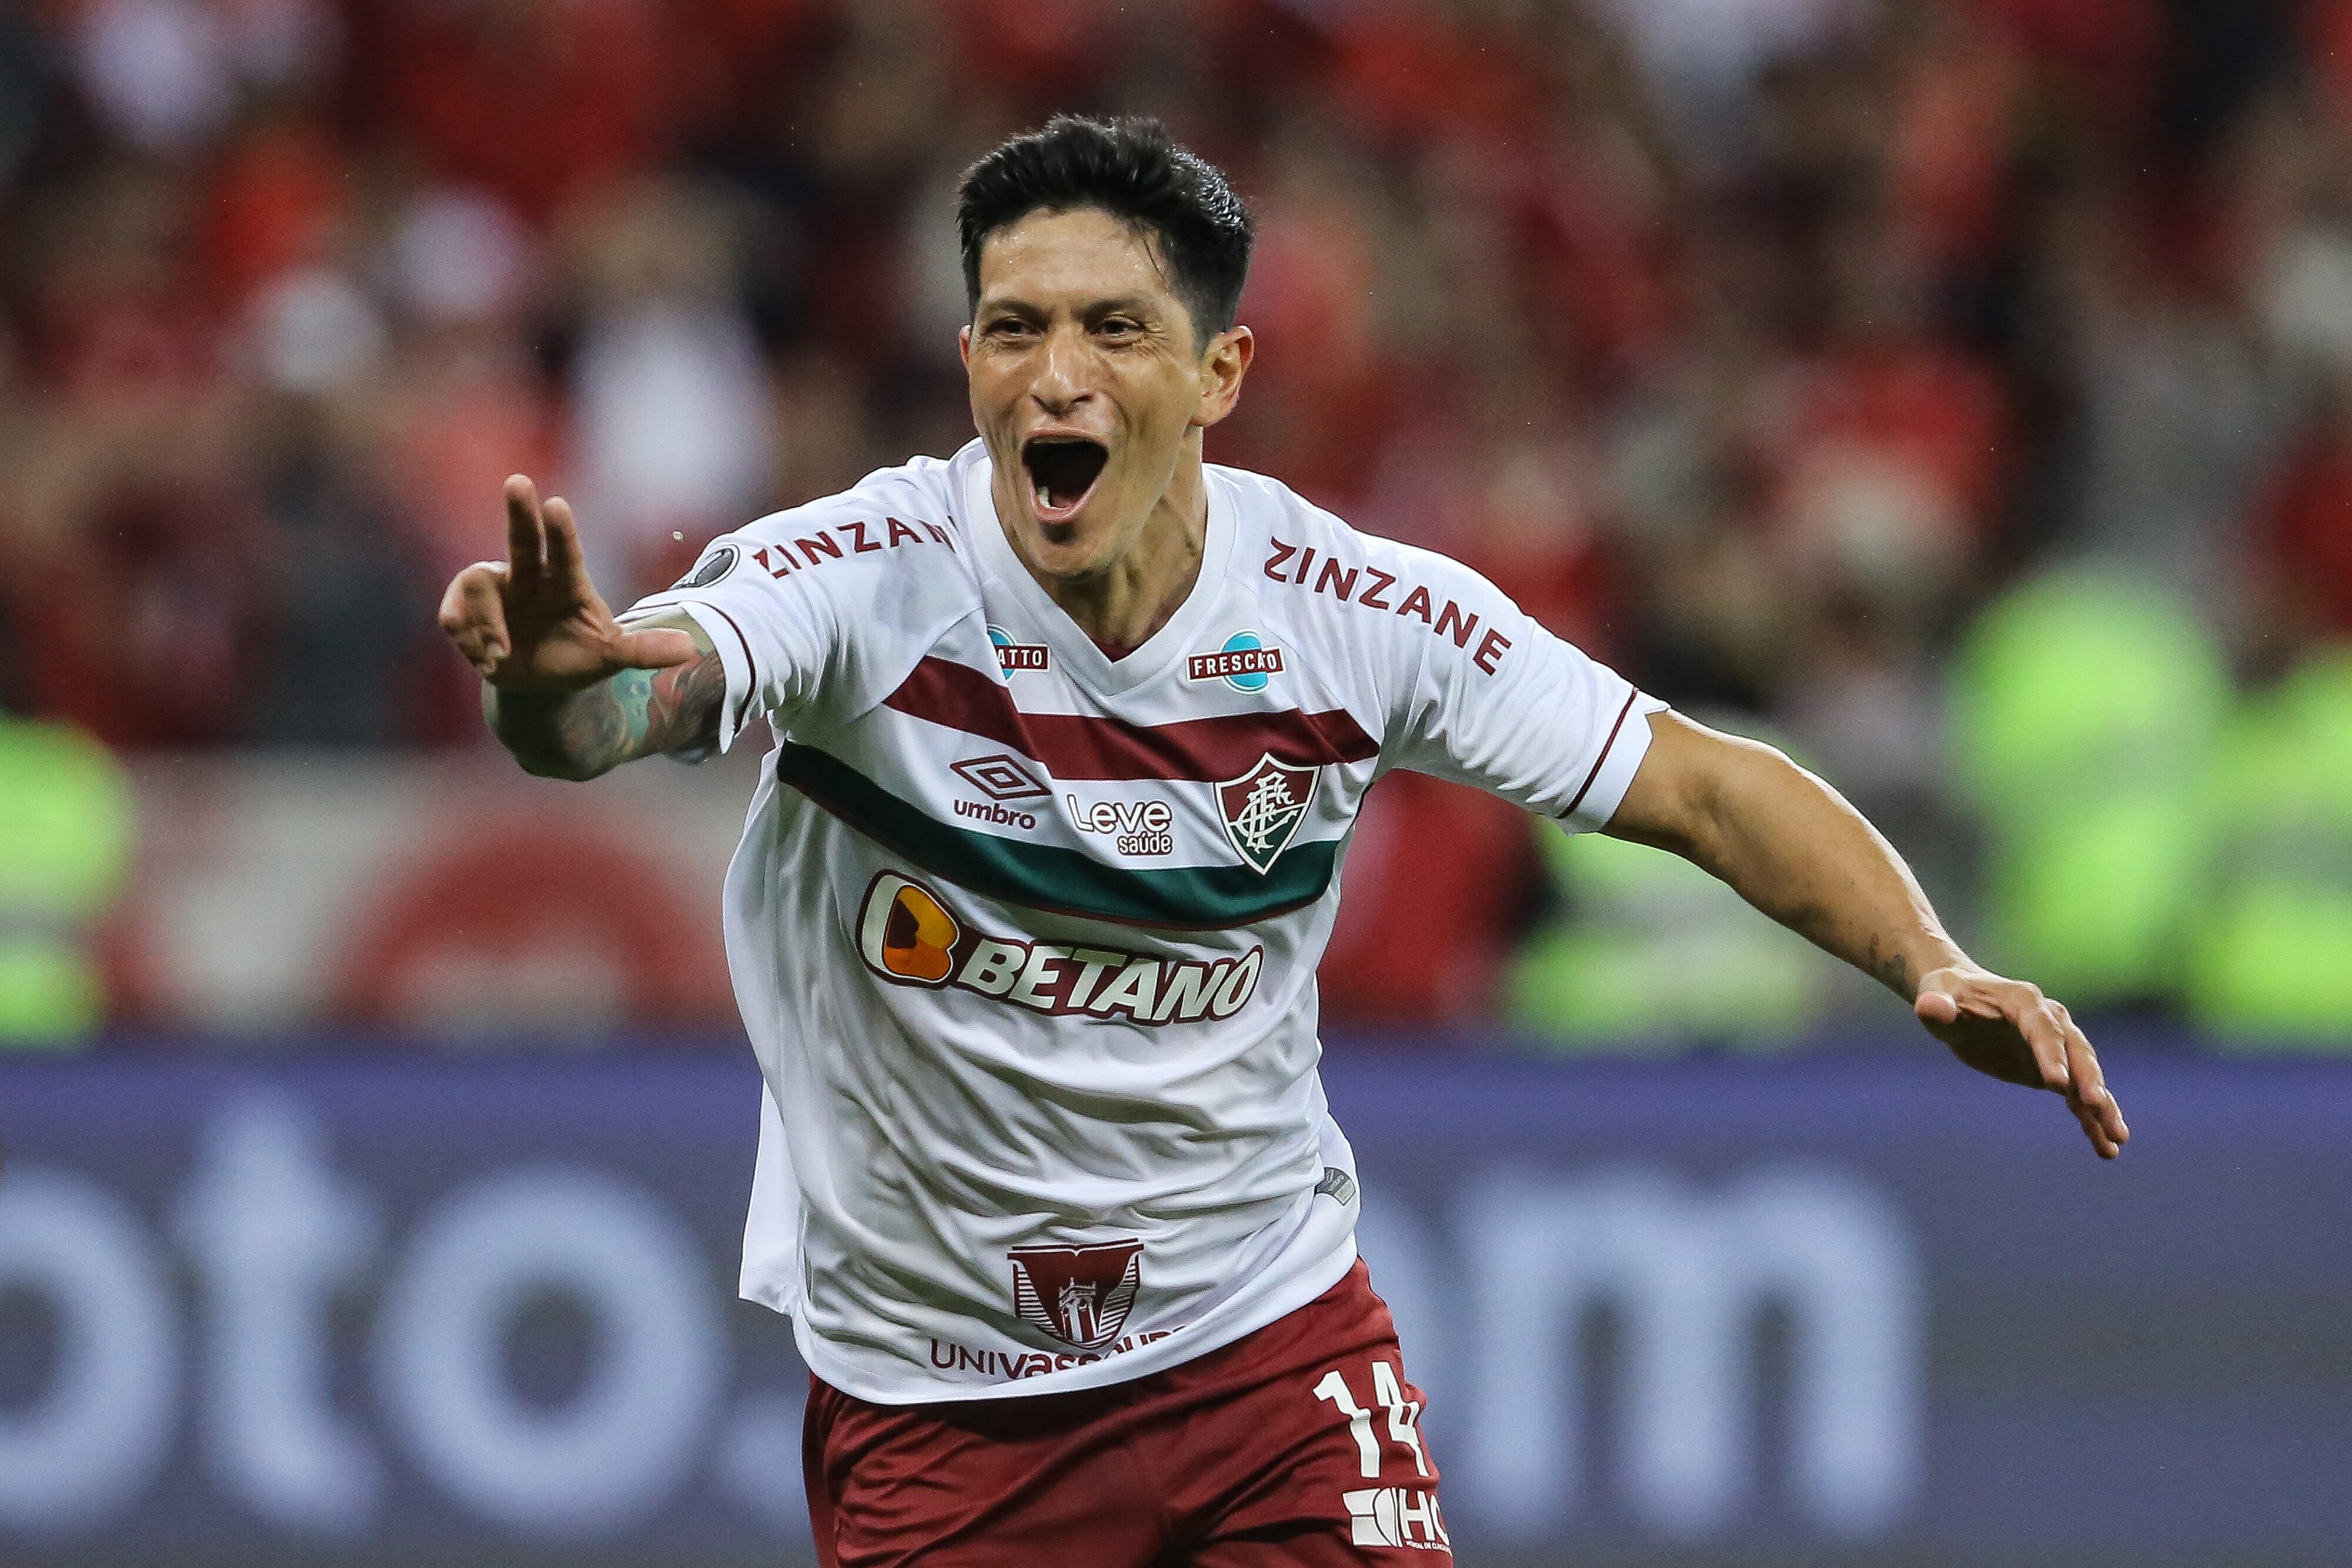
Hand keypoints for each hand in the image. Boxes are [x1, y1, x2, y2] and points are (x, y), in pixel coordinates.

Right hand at [437, 476, 696, 690]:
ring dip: (487, 623)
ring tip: (502, 656)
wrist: (540, 685)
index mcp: (565, 582)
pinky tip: (489, 662)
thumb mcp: (612, 656)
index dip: (561, 530)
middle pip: (522, 539)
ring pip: (477, 585)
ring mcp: (494, 589)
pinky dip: (470, 641)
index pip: (565, 552)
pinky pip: (453, 615)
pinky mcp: (463, 608)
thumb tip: (691, 650)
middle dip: (520, 511)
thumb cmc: (579, 658)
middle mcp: (528, 575)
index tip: (558, 505)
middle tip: (519, 481)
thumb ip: (644, 650)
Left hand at [1915, 966, 2129, 1159]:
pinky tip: (2106, 1146)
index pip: (2042, 1029)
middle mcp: (2051, 1021)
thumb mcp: (1935, 999)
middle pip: (2076, 1051)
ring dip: (2102, 1106)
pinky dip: (2092, 1119)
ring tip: (2117, 1137)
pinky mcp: (2054, 1069)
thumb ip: (1935, 1006)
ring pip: (2086, 1076)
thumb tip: (1931, 1008)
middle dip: (2088, 1079)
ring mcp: (2057, 1046)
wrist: (1959, 998)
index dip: (2050, 1055)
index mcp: (2024, 1001)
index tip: (2057, 1085)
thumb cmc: (1946, 995)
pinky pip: (2078, 1096)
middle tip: (2098, 1106)